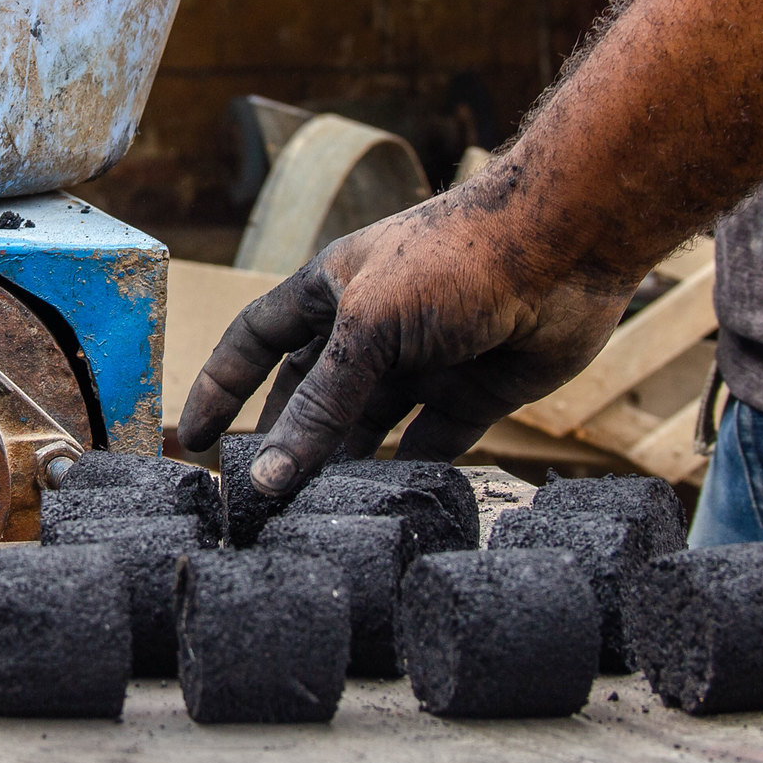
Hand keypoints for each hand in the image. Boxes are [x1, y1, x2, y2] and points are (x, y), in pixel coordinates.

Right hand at [176, 188, 637, 494]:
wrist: (565, 247)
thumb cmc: (455, 261)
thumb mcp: (370, 329)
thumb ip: (322, 406)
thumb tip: (270, 477)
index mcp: (332, 290)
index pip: (257, 341)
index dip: (223, 386)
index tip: (196, 439)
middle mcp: (372, 326)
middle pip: (312, 394)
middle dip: (286, 442)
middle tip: (260, 500)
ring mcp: (422, 360)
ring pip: (368, 427)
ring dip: (341, 466)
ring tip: (315, 516)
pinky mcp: (473, 393)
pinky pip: (429, 444)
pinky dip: (407, 475)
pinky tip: (386, 506)